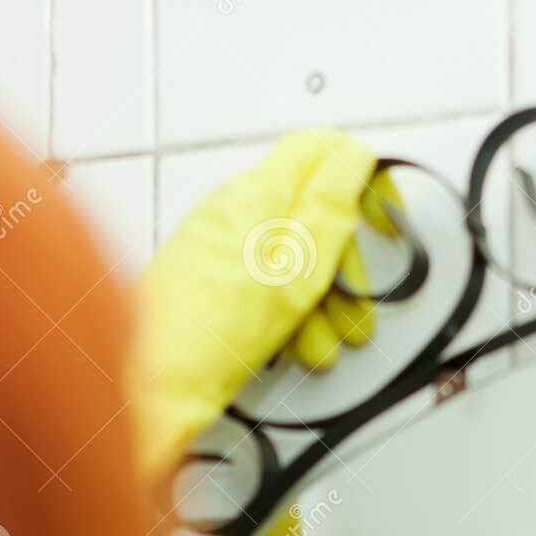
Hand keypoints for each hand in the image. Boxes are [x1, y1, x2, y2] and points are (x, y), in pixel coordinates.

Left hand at [126, 129, 401, 481]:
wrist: (152, 384)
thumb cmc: (214, 331)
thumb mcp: (295, 264)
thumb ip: (330, 204)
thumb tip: (356, 154)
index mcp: (258, 192)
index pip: (324, 151)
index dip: (364, 182)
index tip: (384, 222)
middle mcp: (236, 210)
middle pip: (312, 213)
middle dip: (345, 260)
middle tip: (357, 300)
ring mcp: (222, 247)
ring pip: (293, 257)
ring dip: (324, 301)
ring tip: (331, 343)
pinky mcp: (213, 283)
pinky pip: (267, 285)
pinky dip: (292, 314)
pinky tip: (299, 348)